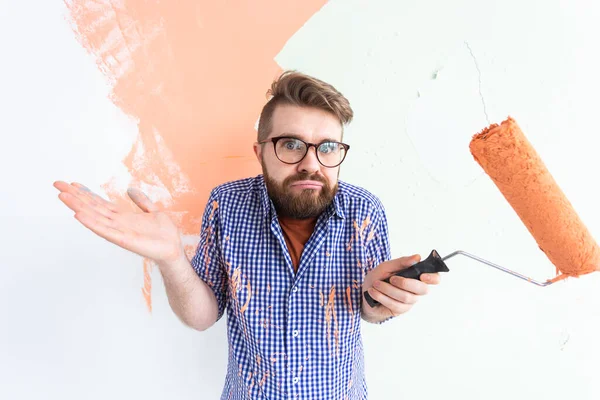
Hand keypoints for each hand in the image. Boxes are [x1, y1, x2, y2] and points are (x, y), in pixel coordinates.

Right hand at [53, 181, 183, 264]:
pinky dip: (91, 223)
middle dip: (75, 196)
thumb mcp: (153, 211)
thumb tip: (130, 189)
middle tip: (58, 185)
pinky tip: (79, 215)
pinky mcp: (123, 239)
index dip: (86, 193)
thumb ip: (142, 201)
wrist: (173, 249)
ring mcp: (118, 231)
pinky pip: (104, 230)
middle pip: (92, 207)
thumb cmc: (164, 234)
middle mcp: (116, 223)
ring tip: (63, 196)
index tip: (72, 183)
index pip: (99, 203)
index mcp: (122, 216)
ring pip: (94, 216)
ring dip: (78, 206)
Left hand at [362, 254, 440, 320]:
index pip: (435, 278)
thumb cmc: (378, 277)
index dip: (433, 278)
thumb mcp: (387, 266)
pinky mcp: (400, 310)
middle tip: (391, 279)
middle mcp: (416, 290)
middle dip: (405, 283)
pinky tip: (373, 292)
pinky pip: (394, 304)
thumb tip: (417, 257)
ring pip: (406, 297)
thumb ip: (402, 262)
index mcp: (416, 277)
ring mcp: (409, 302)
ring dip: (388, 289)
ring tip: (376, 284)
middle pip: (423, 289)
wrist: (364, 292)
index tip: (422, 275)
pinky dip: (381, 296)